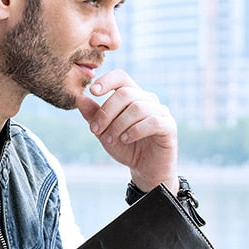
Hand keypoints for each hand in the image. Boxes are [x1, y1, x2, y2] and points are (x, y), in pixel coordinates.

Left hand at [76, 69, 178, 192]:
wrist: (145, 170)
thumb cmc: (126, 148)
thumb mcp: (104, 132)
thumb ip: (93, 116)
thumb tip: (80, 98)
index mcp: (132, 97)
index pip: (121, 78)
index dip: (107, 81)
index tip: (92, 91)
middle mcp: (148, 100)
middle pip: (125, 93)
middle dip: (106, 112)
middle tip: (95, 130)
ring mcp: (160, 112)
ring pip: (137, 108)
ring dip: (119, 124)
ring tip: (111, 140)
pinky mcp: (169, 126)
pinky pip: (152, 121)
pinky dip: (135, 130)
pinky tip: (126, 139)